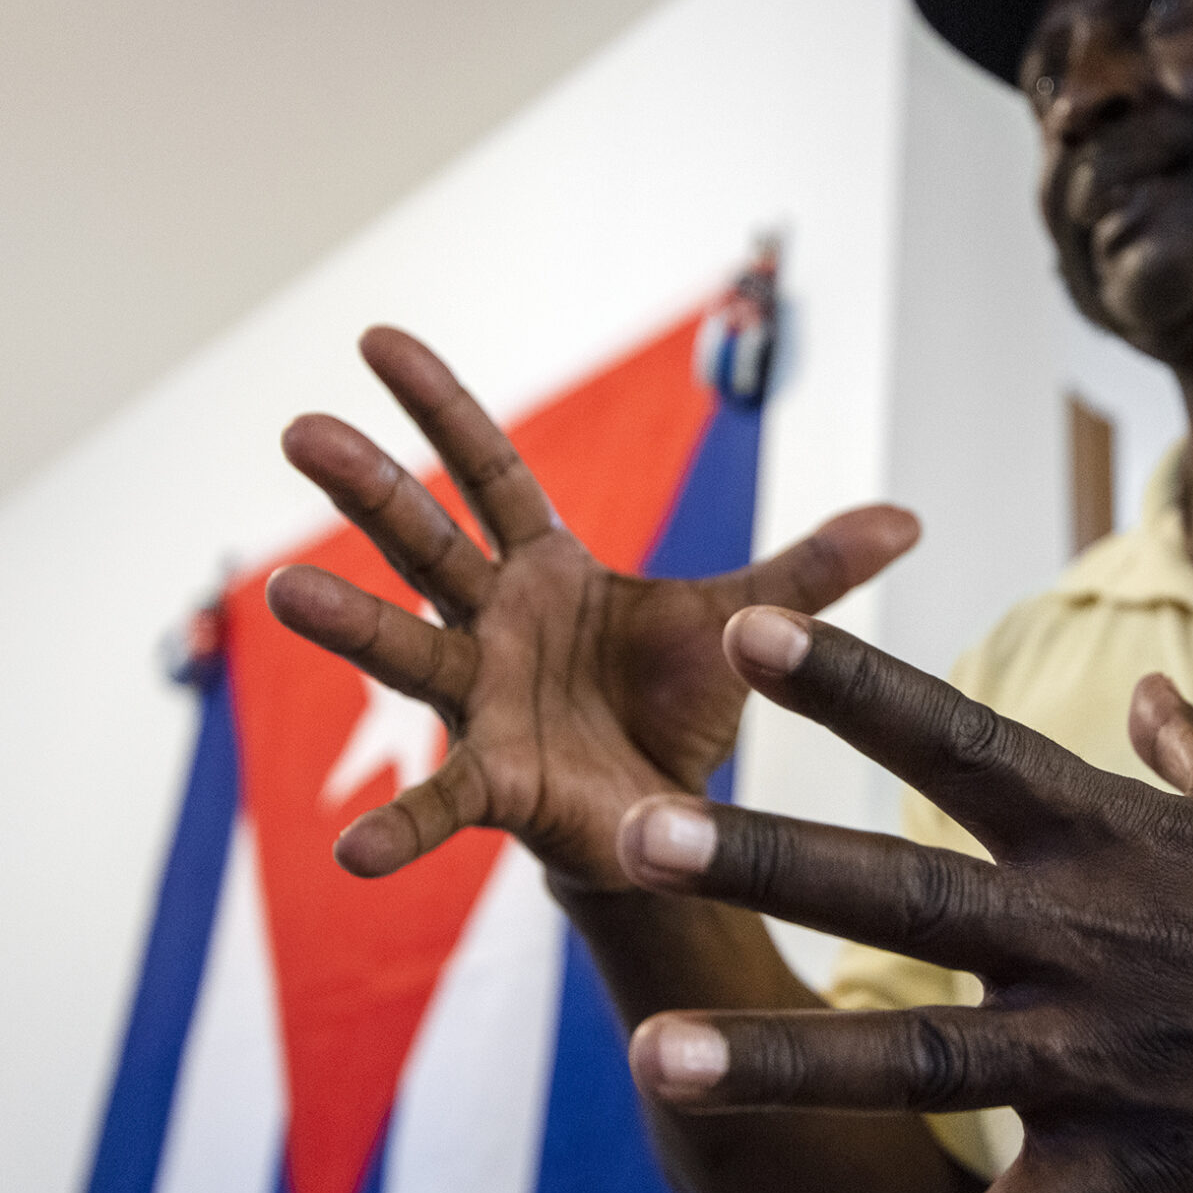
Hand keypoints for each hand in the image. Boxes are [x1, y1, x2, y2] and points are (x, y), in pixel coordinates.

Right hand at [264, 328, 918, 888]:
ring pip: (410, 651)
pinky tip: (351, 856)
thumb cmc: (679, 702)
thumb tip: (911, 519)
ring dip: (349, 625)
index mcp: (548, 568)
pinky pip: (439, 802)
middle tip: (301, 430)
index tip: (376, 336)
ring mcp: (485, 701)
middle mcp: (498, 623)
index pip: (486, 470)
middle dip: (368, 487)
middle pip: (427, 542)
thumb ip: (812, 574)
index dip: (439, 407)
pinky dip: (398, 827)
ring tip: (282, 591)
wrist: (674, 815)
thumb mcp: (746, 626)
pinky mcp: (497, 784)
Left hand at [618, 608, 1192, 1192]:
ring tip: (656, 1055)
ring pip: (919, 1056)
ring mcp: (1110, 1061)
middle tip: (633, 832)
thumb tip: (1151, 696)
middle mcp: (1093, 937)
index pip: (962, 739)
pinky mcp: (1141, 1175)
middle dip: (763, 856)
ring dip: (782, 1059)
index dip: (852, 683)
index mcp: (1119, 834)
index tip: (751, 626)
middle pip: (901, 889)